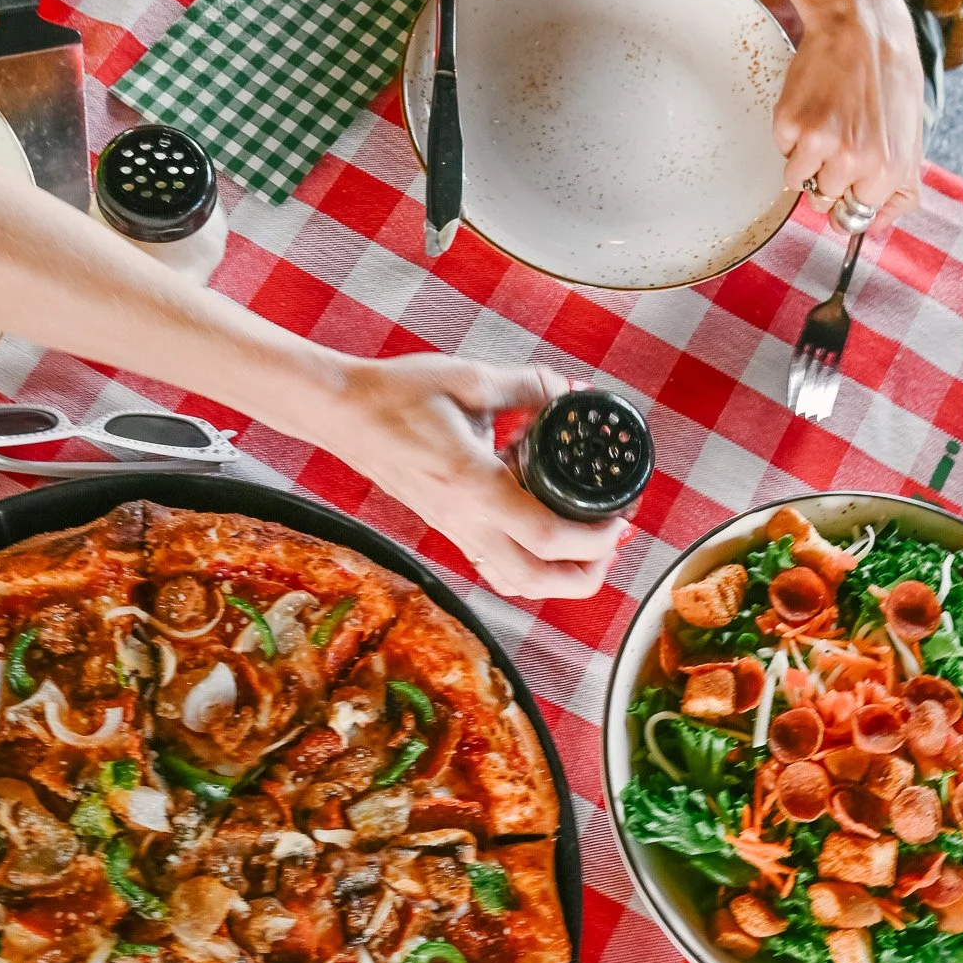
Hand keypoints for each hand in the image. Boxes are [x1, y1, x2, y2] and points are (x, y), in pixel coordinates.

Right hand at [329, 355, 627, 598]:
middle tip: (611, 542)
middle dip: (585, 574)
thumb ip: (527, 386)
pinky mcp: (446, 529)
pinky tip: (541, 538)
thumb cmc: (398, 394)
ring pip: (514, 583)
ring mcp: (453, 530)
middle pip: (535, 580)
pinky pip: (493, 567)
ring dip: (558, 578)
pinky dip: (527, 568)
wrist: (343, 412)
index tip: (619, 520)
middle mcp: (464, 519)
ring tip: (586, 546)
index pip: (545, 535)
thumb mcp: (470, 378)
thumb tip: (570, 393)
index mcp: (474, 484)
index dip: (593, 539)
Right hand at [774, 0, 924, 227]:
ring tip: (827, 119)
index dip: (850, 197)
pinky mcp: (791, 125)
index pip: (855, 218)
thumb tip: (878, 227)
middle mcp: (855, 162)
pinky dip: (791, 132)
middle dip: (827, 176)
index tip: (850, 178)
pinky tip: (813, 104)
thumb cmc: (890, 79)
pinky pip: (782, 150)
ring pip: (798, 181)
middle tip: (841, 136)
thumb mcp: (910, 137)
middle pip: (823, 202)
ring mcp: (820, 144)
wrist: (864, 28)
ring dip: (806, 157)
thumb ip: (900, 189)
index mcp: (889, 171)